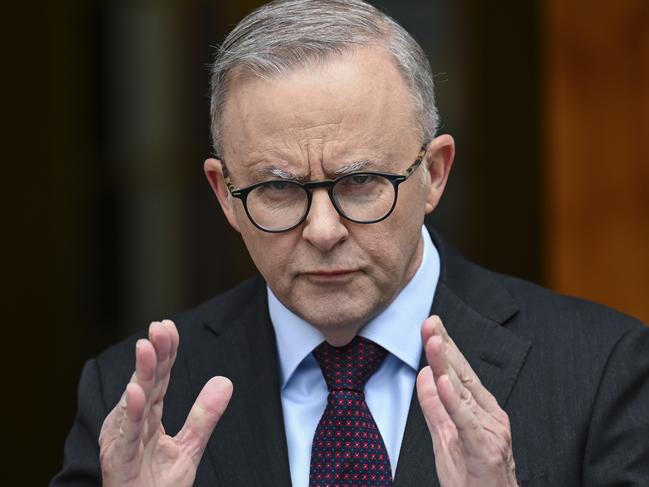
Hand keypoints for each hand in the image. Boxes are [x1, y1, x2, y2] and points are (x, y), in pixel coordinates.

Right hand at [99, 320, 232, 486]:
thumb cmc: (156, 486)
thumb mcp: (189, 448)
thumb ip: (204, 416)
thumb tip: (225, 381)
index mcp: (148, 418)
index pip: (159, 379)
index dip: (166, 353)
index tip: (170, 326)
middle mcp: (133, 424)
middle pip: (147, 384)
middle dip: (153, 354)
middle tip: (159, 327)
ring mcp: (124, 441)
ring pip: (133, 403)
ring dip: (141, 374)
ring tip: (146, 347)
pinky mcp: (119, 462)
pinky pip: (127, 436)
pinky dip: (131, 414)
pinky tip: (135, 391)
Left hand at [416, 316, 516, 486]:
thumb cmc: (473, 480)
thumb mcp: (446, 439)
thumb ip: (435, 408)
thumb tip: (424, 376)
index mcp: (482, 410)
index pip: (461, 372)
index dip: (446, 347)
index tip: (432, 325)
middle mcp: (489, 415)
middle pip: (463, 374)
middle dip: (445, 346)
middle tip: (430, 322)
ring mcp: (490, 430)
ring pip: (464, 392)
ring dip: (447, 365)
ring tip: (434, 342)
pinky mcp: (485, 449)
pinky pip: (466, 421)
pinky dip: (454, 401)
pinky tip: (442, 382)